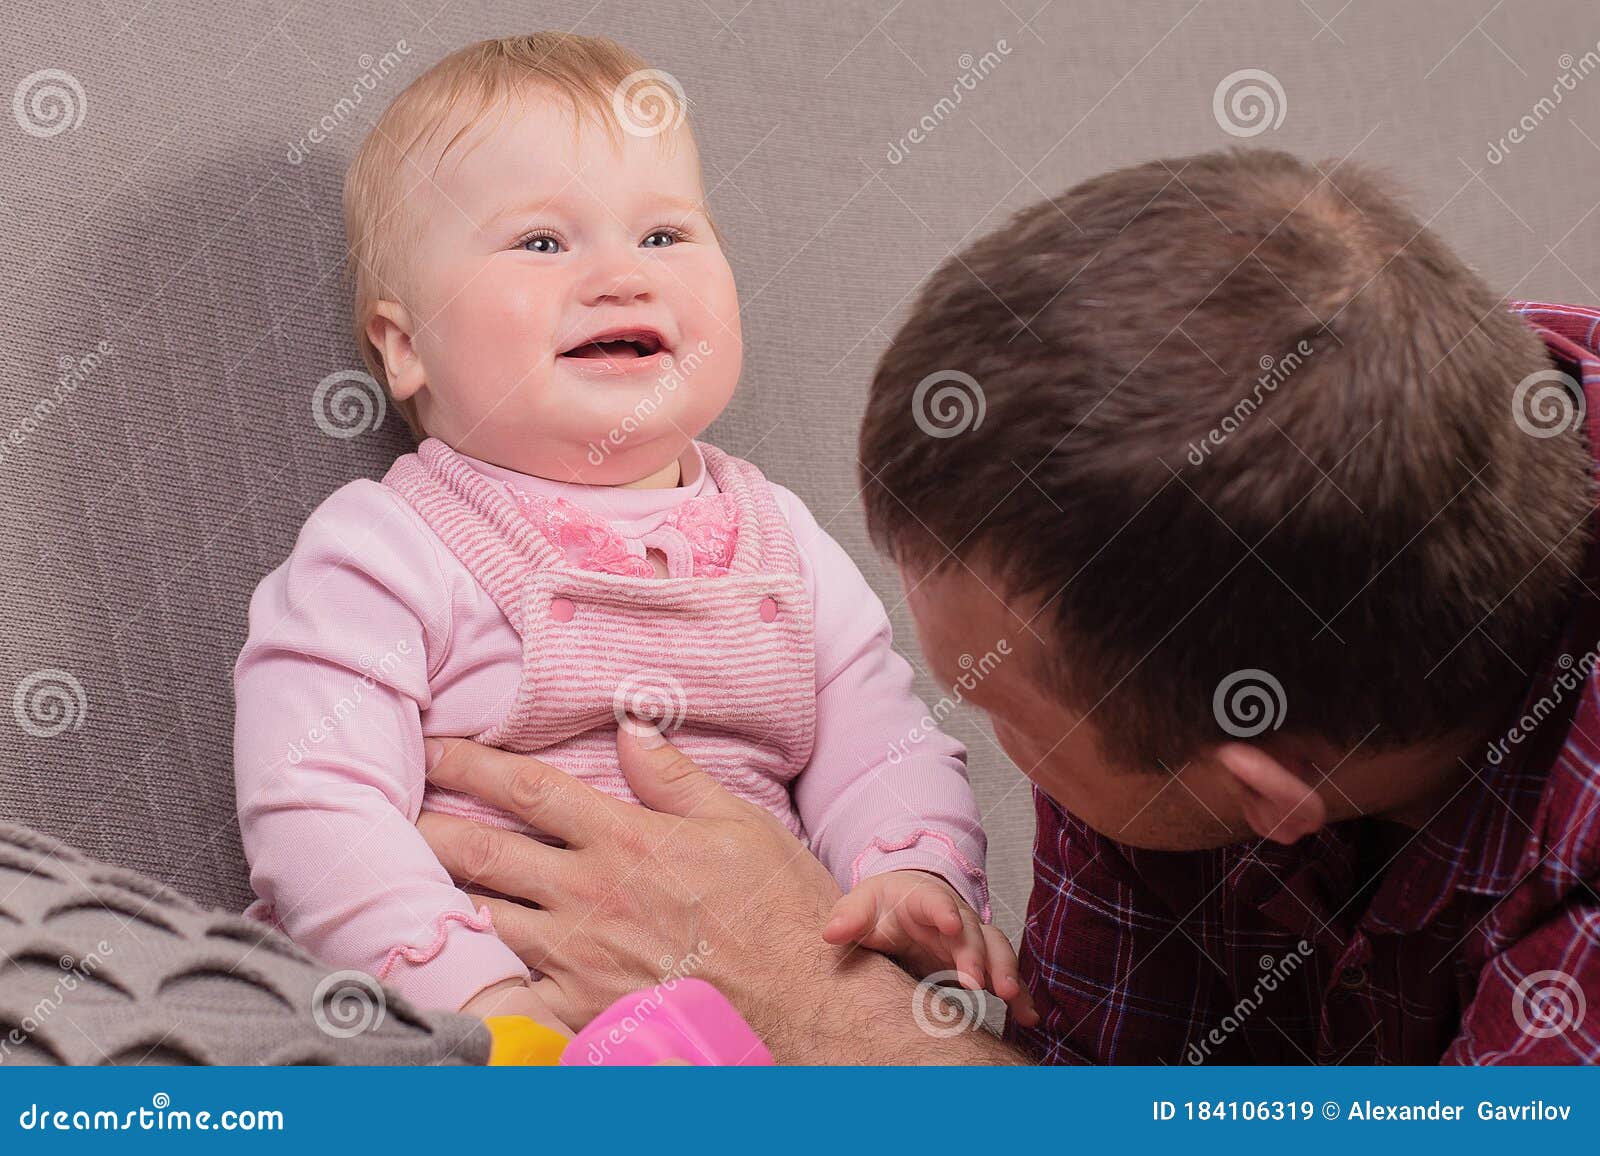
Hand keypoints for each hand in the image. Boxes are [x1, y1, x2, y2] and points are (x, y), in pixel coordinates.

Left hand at [415, 726, 843, 1053]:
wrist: (804, 1008)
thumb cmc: (780, 916)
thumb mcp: (741, 824)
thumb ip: (674, 777)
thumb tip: (630, 725)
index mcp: (624, 839)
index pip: (528, 789)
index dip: (472, 764)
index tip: (437, 749)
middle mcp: (587, 894)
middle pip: (483, 850)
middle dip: (429, 825)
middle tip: (394, 809)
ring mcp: (576, 958)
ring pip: (480, 917)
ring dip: (437, 894)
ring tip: (403, 878)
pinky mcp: (579, 1013)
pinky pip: (506, 994)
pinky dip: (473, 976)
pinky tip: (449, 963)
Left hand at [824, 870, 1037, 1026]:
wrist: (903, 906)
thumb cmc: (881, 906)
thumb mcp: (862, 904)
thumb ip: (849, 916)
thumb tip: (830, 932)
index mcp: (923, 899)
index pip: (935, 901)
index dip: (944, 911)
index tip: (951, 923)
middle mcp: (955, 917)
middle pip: (972, 931)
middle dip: (977, 955)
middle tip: (979, 981)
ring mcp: (972, 940)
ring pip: (996, 951)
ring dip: (1005, 971)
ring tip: (1010, 996)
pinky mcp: (981, 965)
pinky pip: (1005, 977)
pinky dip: (1021, 996)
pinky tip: (1029, 1018)